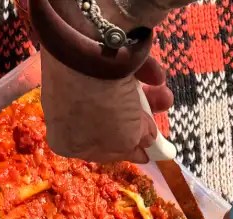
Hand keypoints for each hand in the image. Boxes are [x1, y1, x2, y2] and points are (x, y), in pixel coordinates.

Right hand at [40, 51, 172, 161]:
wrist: (87, 54)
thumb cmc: (104, 110)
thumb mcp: (125, 138)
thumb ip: (138, 142)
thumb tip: (146, 138)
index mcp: (68, 140)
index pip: (101, 151)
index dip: (127, 150)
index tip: (149, 152)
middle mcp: (66, 111)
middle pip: (111, 119)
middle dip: (140, 121)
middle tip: (159, 123)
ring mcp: (74, 79)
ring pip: (116, 92)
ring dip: (147, 97)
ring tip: (166, 97)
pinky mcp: (87, 52)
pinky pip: (117, 66)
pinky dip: (138, 71)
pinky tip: (155, 75)